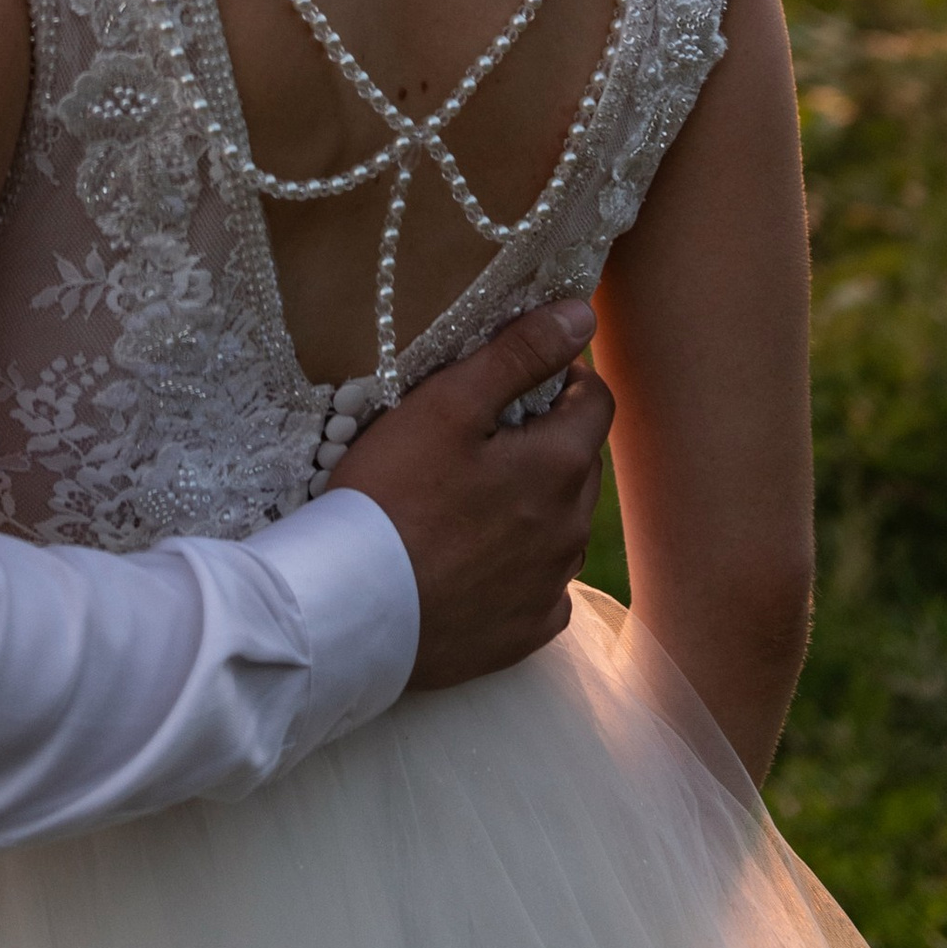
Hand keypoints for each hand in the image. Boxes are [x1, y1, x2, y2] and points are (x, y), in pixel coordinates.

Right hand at [333, 299, 613, 694]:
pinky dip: (521, 564)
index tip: (516, 378)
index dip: (561, 378)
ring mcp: (551, 587)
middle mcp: (572, 530)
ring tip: (468, 498)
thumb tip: (583, 315)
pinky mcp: (526, 632)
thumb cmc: (391, 495)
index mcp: (560, 465)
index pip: (596, 401)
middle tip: (479, 435)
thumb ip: (519, 355)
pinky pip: (543, 586)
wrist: (350, 609)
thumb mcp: (447, 404)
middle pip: (579, 462)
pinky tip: (474, 559)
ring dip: (535, 501)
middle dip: (546, 438)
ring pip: (562, 523)